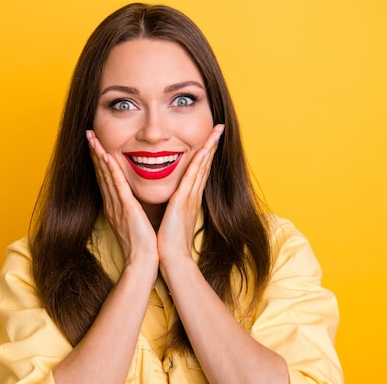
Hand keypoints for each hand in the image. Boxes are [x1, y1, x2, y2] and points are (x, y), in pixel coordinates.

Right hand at [86, 130, 158, 273]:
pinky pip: (117, 185)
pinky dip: (111, 170)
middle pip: (101, 172)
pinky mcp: (126, 208)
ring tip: (92, 138)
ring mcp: (117, 205)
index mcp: (115, 206)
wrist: (143, 260)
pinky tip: (107, 156)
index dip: (99, 159)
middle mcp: (112, 203)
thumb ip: (132, 208)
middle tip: (88, 133)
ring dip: (98, 155)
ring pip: (106, 175)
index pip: (105, 178)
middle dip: (94, 152)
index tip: (96, 143)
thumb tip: (133, 200)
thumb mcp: (135, 221)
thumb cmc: (143, 243)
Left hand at [157, 124, 224, 265]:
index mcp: (189, 198)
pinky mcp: (183, 201)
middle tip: (218, 127)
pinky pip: (192, 176)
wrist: (170, 258)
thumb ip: (173, 206)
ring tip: (216, 131)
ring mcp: (190, 197)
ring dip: (208, 147)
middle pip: (205, 164)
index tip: (209, 139)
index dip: (205, 154)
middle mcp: (193, 195)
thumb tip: (171, 200)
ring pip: (202, 166)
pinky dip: (198, 161)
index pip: (199, 171)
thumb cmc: (168, 241)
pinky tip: (203, 149)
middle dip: (211, 145)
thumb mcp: (172, 218)